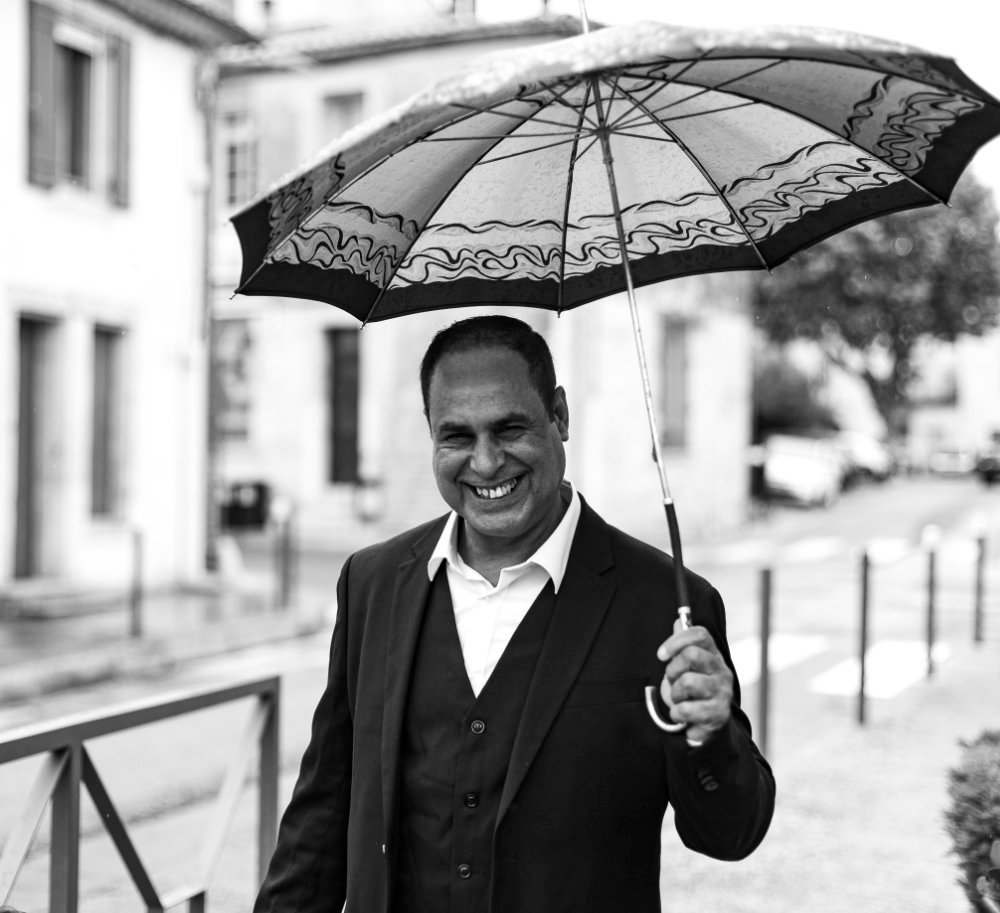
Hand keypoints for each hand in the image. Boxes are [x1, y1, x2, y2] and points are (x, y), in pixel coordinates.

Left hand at [657, 618, 732, 743]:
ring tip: (678, 699)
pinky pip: (686, 709)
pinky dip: (676, 713)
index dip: (676, 641)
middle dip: (672, 670)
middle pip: (691, 655)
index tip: (661, 655)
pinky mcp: (718, 714)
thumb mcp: (687, 666)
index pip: (699, 634)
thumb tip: (678, 622)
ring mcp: (722, 692)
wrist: (709, 722)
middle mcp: (721, 670)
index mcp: (713, 655)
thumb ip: (682, 645)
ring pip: (687, 682)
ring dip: (674, 694)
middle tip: (673, 681)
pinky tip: (681, 714)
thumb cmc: (693, 690)